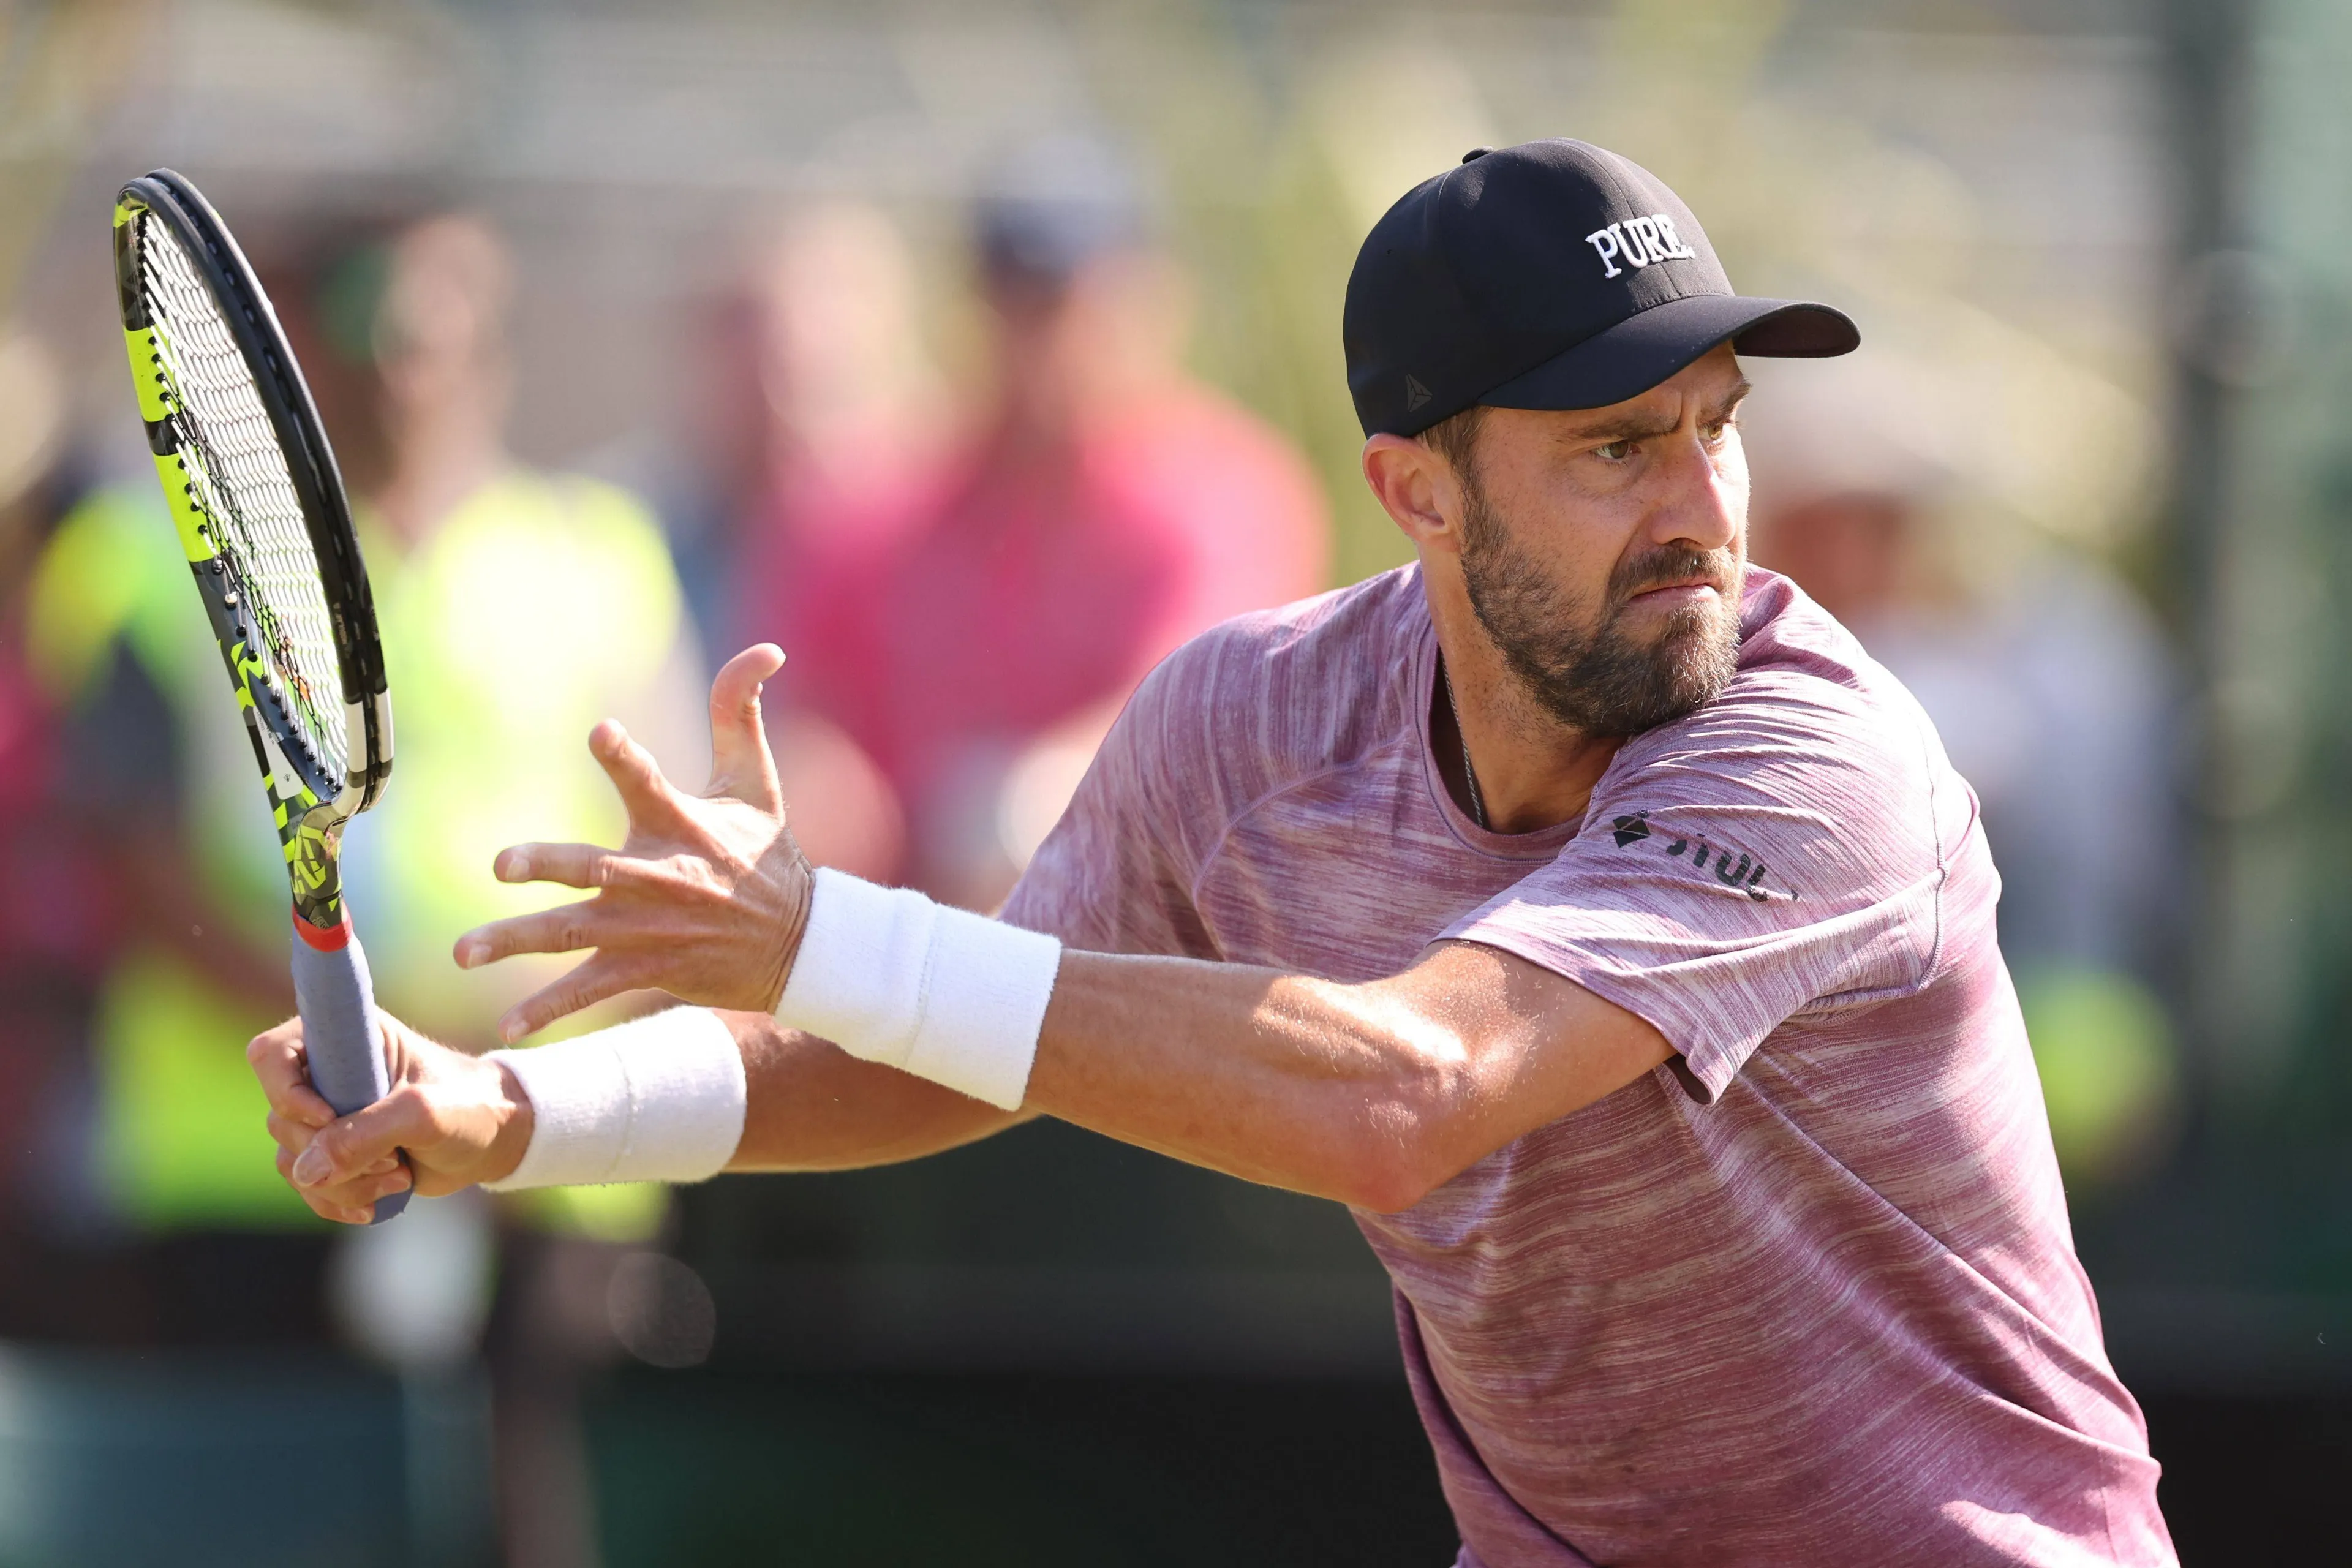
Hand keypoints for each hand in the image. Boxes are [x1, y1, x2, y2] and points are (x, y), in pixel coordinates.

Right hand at [251, 1010, 532, 1224]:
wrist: (494, 1140)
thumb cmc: (467, 1107)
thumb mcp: (424, 1114)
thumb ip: (364, 1135)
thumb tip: (305, 1171)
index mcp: (345, 1036)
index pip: (271, 1054)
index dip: (285, 1091)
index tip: (328, 1117)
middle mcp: (327, 1072)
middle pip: (280, 1119)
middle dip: (334, 1152)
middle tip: (392, 1158)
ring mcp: (326, 1114)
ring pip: (293, 1160)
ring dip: (342, 1182)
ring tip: (399, 1177)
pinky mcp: (335, 1152)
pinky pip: (307, 1185)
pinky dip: (338, 1200)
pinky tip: (377, 1204)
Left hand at [453, 644, 814, 1040]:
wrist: (798, 945)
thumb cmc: (766, 855)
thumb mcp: (758, 781)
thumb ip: (740, 711)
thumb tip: (765, 648)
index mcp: (682, 823)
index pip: (649, 781)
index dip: (625, 756)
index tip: (601, 733)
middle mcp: (659, 876)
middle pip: (594, 869)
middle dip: (549, 866)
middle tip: (503, 866)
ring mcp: (648, 929)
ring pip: (572, 935)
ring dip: (516, 943)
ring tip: (464, 953)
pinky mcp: (646, 969)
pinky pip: (588, 991)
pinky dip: (547, 1012)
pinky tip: (507, 1030)